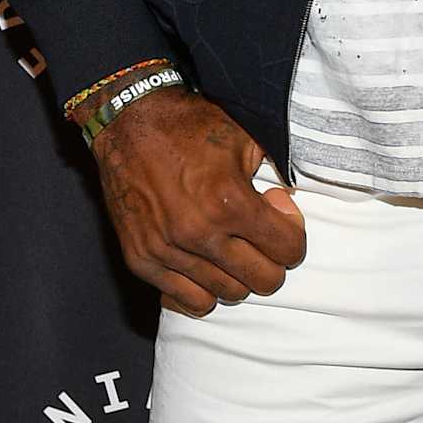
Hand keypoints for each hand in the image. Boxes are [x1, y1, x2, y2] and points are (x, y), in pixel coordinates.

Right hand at [90, 84, 306, 316]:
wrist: (129, 122)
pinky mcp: (140, 259)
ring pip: (227, 294)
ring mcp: (167, 251)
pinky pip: (185, 299)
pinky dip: (203, 288)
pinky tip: (205, 264)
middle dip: (272, 261)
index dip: (292, 235)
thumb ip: (277, 176)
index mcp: (230, 202)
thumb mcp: (246, 140)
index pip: (288, 251)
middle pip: (263, 281)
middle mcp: (199, 234)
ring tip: (231, 247)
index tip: (279, 217)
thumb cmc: (191, 127)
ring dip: (238, 275)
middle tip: (261, 238)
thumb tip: (287, 209)